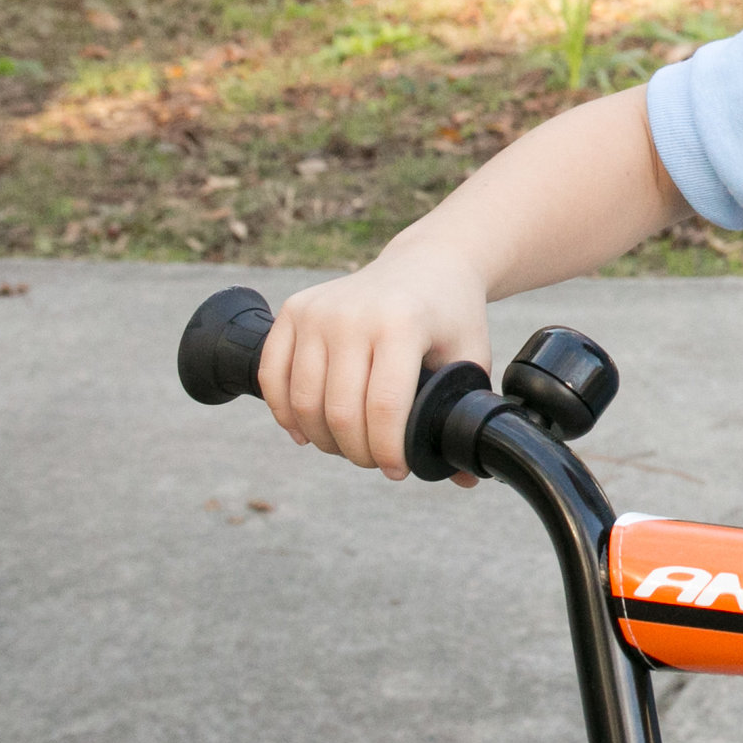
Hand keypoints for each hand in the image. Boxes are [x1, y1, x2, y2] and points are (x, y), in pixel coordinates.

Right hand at [258, 243, 492, 483]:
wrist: (427, 264)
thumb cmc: (451, 316)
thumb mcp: (471, 357)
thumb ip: (466, 413)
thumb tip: (465, 478)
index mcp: (401, 324)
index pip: (383, 408)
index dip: (387, 452)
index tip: (398, 470)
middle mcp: (353, 314)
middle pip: (340, 412)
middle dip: (357, 452)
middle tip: (375, 460)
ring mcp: (317, 310)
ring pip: (303, 402)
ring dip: (323, 438)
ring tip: (348, 446)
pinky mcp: (293, 309)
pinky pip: (272, 376)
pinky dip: (285, 413)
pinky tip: (306, 431)